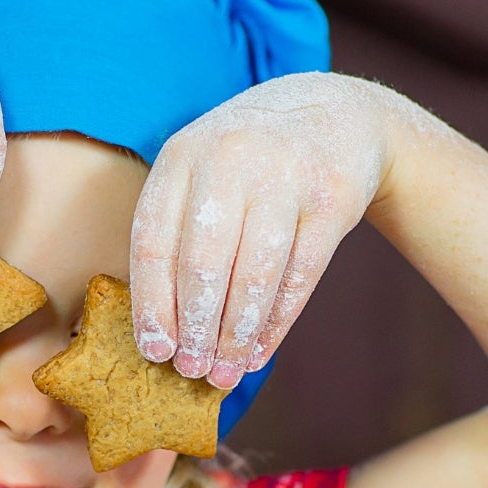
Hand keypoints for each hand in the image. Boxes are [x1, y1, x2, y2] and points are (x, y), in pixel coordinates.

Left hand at [128, 73, 397, 387]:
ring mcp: (285, 175)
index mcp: (182, 155)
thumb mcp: (202, 173)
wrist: (335, 115)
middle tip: (191, 370)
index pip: (155, 241)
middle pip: (204, 262)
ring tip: (225, 373)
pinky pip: (300, 274)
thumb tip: (162, 332)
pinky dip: (277, 321)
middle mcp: (229, 159)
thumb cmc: (249, 164)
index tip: (155, 351)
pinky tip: (259, 352)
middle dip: (196, 327)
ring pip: (255, 273)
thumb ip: (178, 233)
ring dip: (237, 333)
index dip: (152, 303)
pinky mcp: (331, 198)